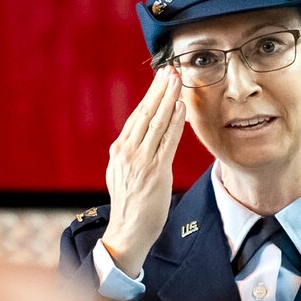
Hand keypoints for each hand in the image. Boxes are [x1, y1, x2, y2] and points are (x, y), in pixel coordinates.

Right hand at [100, 69, 184, 278]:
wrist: (128, 230)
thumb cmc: (130, 204)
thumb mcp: (121, 173)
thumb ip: (130, 153)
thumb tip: (137, 137)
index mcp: (119, 149)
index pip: (136, 116)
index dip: (150, 95)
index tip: (160, 78)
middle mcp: (127, 151)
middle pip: (145, 113)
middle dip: (159, 89)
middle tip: (170, 69)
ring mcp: (140, 160)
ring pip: (156, 122)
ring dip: (167, 98)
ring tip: (177, 80)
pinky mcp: (155, 171)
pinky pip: (167, 141)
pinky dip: (174, 122)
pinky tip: (180, 107)